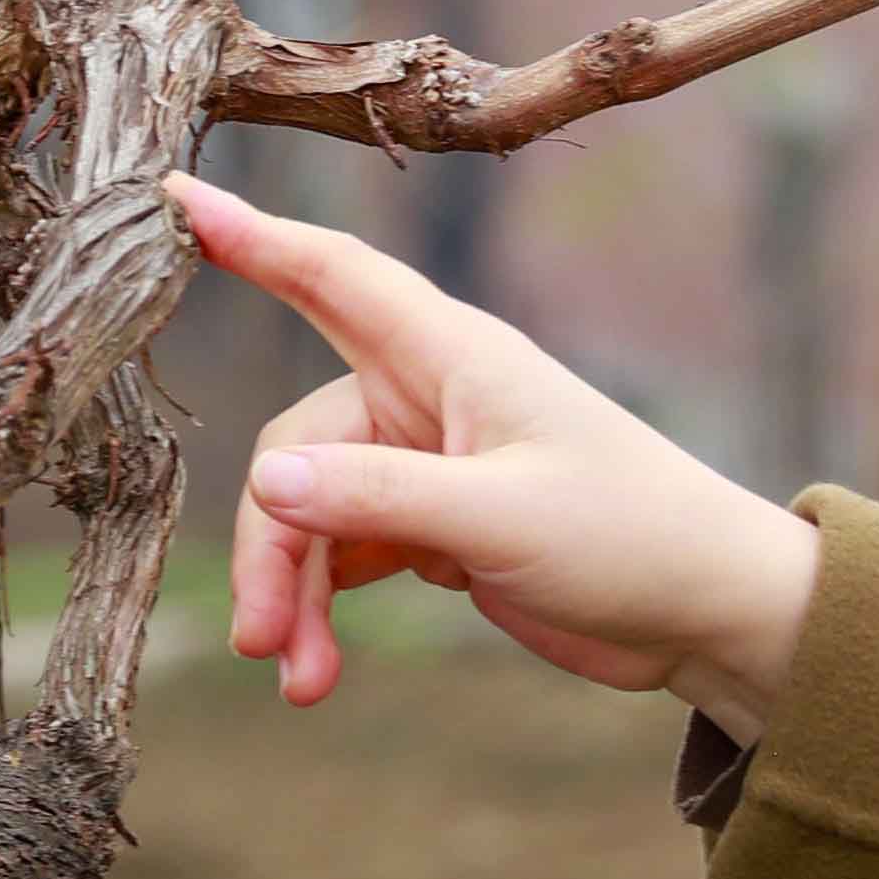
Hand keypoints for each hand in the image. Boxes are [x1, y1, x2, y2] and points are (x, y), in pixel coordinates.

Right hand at [172, 175, 828, 737]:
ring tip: (301, 681)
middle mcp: (429, 397)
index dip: (249, 235)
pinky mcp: (435, 525)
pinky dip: (324, 610)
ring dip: (296, 594)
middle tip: (260, 642)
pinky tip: (320, 671)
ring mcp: (428, 463)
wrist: (709, 613)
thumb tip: (269, 479)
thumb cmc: (631, 537)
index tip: (170, 197)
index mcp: (451, 357)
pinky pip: (344, 553)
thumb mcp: (501, 519)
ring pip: (313, 511)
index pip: (330, 275)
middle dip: (274, 544)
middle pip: (298, 446)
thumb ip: (381, 498)